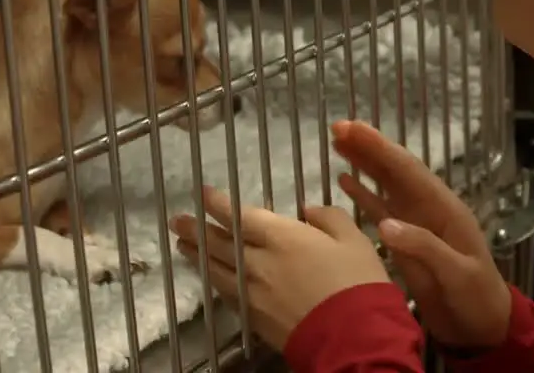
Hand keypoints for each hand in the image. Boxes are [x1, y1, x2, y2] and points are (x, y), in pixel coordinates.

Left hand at [168, 186, 390, 350]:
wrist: (351, 338)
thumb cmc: (356, 282)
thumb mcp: (353, 239)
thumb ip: (329, 218)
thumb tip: (308, 212)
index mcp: (282, 237)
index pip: (240, 216)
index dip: (219, 204)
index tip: (203, 194)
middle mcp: (259, 263)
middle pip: (219, 244)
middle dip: (196, 230)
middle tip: (177, 222)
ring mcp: (253, 293)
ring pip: (216, 270)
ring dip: (198, 256)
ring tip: (183, 247)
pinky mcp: (254, 318)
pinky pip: (226, 294)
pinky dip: (215, 281)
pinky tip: (211, 278)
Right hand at [332, 120, 511, 349]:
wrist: (481, 327)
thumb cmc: (476, 298)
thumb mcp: (457, 273)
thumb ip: (425, 247)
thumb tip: (385, 223)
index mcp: (444, 209)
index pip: (408, 171)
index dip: (381, 148)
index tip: (354, 128)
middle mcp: (428, 209)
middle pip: (395, 171)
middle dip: (369, 148)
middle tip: (338, 126)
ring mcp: (415, 224)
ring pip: (386, 186)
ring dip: (364, 164)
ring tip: (338, 143)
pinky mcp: (404, 242)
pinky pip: (381, 210)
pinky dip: (364, 194)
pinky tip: (346, 181)